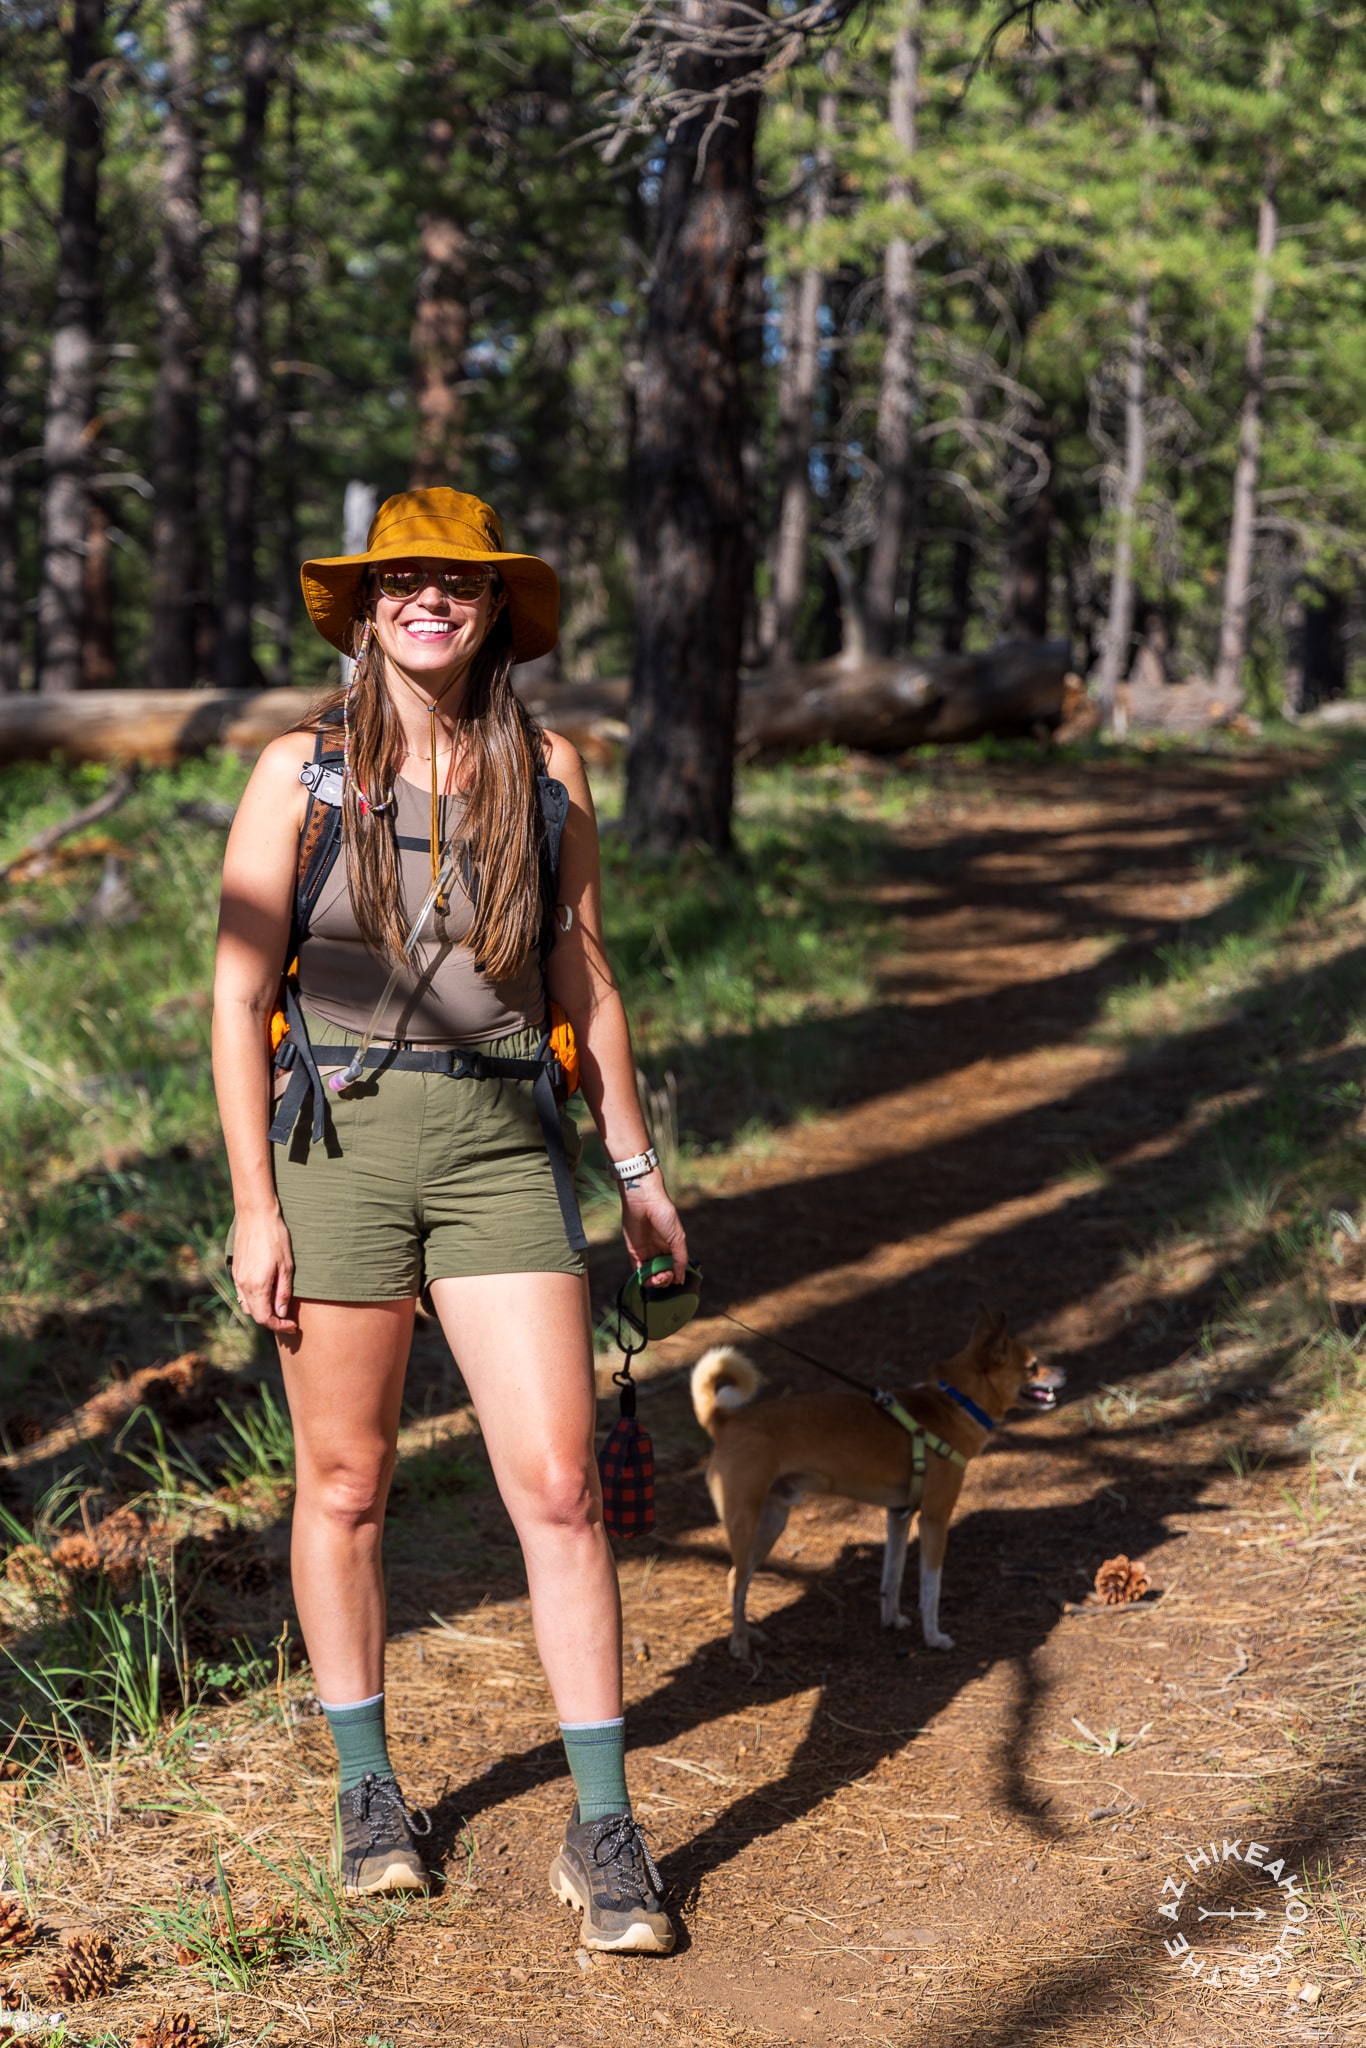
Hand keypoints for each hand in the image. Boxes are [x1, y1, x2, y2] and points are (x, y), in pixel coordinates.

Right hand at [229, 1207, 298, 1331]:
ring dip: (261, 1309)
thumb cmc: (275, 1237)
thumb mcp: (286, 1266)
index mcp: (257, 1286)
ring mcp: (237, 1277)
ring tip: (279, 1305)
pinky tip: (267, 1291)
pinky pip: (242, 1293)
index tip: (293, 1325)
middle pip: (254, 1314)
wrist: (255, 1214)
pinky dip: (254, 1299)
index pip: (264, 1318)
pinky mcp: (235, 1269)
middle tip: (289, 1319)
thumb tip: (281, 1313)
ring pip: (247, 1304)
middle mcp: (243, 1284)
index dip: (279, 1326)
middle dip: (271, 1320)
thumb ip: (283, 1292)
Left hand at [620, 1174, 687, 1283]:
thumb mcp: (678, 1237)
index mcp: (671, 1246)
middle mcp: (659, 1251)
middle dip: (665, 1280)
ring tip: (657, 1278)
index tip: (675, 1276)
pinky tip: (649, 1278)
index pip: (674, 1268)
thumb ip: (680, 1259)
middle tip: (665, 1276)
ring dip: (655, 1282)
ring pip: (650, 1275)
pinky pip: (638, 1270)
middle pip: (662, 1273)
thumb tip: (681, 1279)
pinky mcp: (633, 1251)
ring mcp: (646, 1252)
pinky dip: (643, 1278)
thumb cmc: (664, 1215)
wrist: (645, 1201)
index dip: (674, 1276)